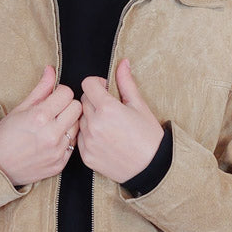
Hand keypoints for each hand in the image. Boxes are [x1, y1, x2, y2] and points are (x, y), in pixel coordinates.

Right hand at [0, 66, 81, 185]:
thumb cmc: (4, 137)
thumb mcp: (19, 109)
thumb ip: (40, 90)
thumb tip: (51, 70)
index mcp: (39, 117)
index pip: (67, 93)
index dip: (60, 92)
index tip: (53, 97)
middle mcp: (51, 134)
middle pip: (77, 108)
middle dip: (68, 106)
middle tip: (56, 110)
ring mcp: (57, 150)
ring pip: (78, 126)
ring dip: (69, 123)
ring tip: (54, 126)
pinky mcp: (60, 163)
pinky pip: (74, 144)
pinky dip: (66, 140)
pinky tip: (52, 140)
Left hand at [77, 59, 163, 182]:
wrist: (151, 168)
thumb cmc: (149, 137)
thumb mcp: (140, 106)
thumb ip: (126, 83)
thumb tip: (123, 63)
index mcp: (107, 108)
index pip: (87, 84)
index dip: (97, 84)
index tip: (105, 89)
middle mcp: (94, 124)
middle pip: (83, 101)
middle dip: (94, 101)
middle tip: (110, 110)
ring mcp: (88, 141)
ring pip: (80, 120)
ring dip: (90, 118)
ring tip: (109, 126)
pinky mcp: (86, 156)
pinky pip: (81, 138)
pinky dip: (89, 136)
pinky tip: (105, 140)